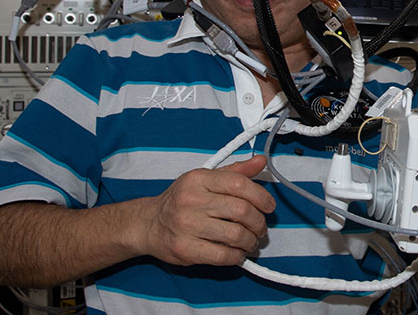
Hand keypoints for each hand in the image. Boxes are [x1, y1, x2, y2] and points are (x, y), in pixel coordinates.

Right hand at [127, 155, 275, 265]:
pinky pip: (222, 255)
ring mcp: (187, 225)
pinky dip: (237, 257)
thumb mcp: (205, 179)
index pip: (240, 184)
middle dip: (258, 223)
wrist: (149, 224)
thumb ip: (235, 172)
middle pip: (241, 211)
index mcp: (199, 179)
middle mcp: (192, 200)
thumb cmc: (181, 201)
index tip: (269, 207)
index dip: (261, 197)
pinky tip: (237, 253)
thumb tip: (261, 161)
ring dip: (250, 241)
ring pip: (235, 235)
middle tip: (260, 228)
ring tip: (250, 242)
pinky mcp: (185, 249)